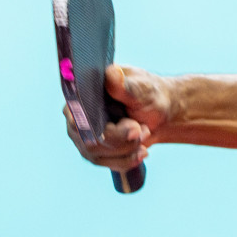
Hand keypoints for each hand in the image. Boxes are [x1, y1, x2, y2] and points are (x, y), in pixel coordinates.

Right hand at [61, 64, 176, 171]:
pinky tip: (141, 152)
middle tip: (143, 129)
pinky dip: (127, 159)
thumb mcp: (142, 88)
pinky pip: (106, 163)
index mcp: (84, 93)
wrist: (159, 113)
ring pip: (98, 155)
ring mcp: (84, 136)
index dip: (105, 127)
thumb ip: (126, 86)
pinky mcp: (95, 151)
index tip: (134, 128)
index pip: (80, 117)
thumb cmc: (150, 95)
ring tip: (145, 132)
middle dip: (122, 140)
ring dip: (128, 148)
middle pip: (89, 140)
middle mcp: (77, 115)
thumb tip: (112, 73)